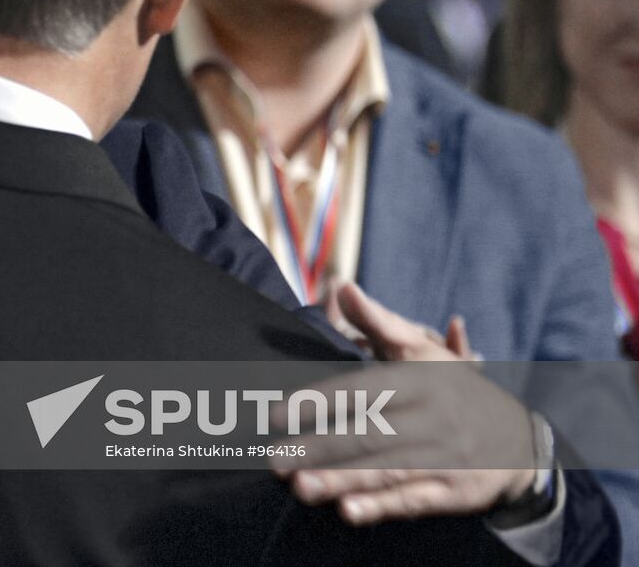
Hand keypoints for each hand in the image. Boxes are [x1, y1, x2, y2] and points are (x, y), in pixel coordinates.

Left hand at [275, 282, 535, 524]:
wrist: (522, 438)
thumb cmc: (453, 387)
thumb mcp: (421, 350)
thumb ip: (377, 321)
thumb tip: (339, 285)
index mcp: (420, 380)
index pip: (363, 390)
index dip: (320, 402)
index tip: (277, 414)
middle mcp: (435, 419)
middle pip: (371, 435)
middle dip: (320, 448)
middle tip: (275, 459)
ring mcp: (448, 458)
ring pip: (388, 470)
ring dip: (341, 480)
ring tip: (300, 487)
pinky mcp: (456, 493)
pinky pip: (414, 500)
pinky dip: (381, 506)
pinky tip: (348, 512)